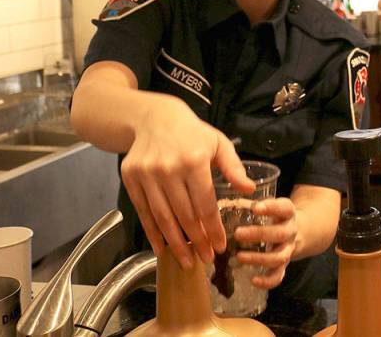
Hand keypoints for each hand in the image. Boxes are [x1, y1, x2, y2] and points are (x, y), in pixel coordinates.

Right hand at [120, 94, 253, 269]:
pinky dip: (152, 233)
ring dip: (175, 243)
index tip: (220, 246)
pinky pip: (143, 211)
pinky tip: (162, 249)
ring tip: (187, 262)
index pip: (206, 203)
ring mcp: (147, 174)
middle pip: (184, 214)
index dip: (213, 228)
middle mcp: (169, 168)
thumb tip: (249, 190)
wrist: (154, 118)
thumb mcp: (218, 143)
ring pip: (163, 217)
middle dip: (197, 241)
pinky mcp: (131, 179)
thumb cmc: (193, 133)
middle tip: (206, 259)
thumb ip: (233, 167)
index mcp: (194, 160)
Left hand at [233, 198, 298, 288]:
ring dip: (259, 258)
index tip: (255, 208)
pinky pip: (279, 276)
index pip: (284, 208)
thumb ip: (253, 201)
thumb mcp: (269, 204)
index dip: (271, 208)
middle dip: (259, 235)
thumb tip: (224, 191)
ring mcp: (288, 249)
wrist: (298, 230)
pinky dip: (267, 281)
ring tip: (239, 257)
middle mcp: (290, 231)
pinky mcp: (284, 265)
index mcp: (287, 213)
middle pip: (280, 234)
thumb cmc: (274, 214)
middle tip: (238, 234)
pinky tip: (252, 280)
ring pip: (279, 257)